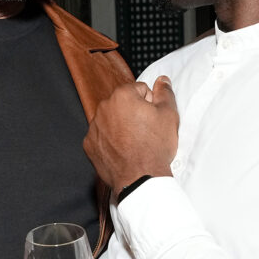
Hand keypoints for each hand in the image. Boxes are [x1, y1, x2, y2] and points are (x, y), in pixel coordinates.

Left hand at [83, 75, 177, 190]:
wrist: (140, 179)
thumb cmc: (154, 148)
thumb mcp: (169, 115)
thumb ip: (165, 92)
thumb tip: (162, 80)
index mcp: (122, 95)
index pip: (140, 89)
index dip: (150, 103)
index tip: (153, 119)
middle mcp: (103, 108)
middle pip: (123, 103)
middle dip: (133, 113)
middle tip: (145, 132)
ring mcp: (93, 127)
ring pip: (111, 119)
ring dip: (121, 126)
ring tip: (134, 143)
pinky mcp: (89, 145)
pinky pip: (101, 136)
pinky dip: (110, 141)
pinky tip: (122, 151)